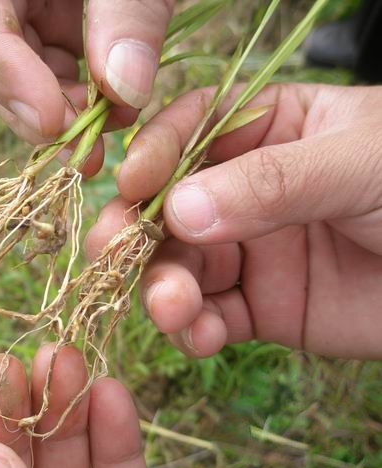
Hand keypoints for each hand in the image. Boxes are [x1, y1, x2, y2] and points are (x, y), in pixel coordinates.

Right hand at [0, 0, 172, 146]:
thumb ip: (129, 12)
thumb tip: (126, 93)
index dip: (8, 77)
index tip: (52, 124)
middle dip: (38, 110)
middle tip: (86, 153)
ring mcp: (14, 6)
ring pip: (19, 73)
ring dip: (64, 109)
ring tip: (112, 124)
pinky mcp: (43, 19)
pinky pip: (49, 65)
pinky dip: (80, 92)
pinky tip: (113, 103)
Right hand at [86, 84, 381, 358]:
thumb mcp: (361, 165)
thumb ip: (273, 182)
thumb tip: (177, 209)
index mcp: (269, 128)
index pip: (193, 128)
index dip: (156, 153)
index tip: (133, 184)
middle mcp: (246, 188)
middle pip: (169, 205)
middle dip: (137, 231)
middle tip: (112, 255)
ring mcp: (249, 249)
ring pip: (180, 265)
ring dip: (163, 288)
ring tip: (172, 309)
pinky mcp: (259, 307)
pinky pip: (209, 316)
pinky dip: (193, 329)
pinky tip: (199, 337)